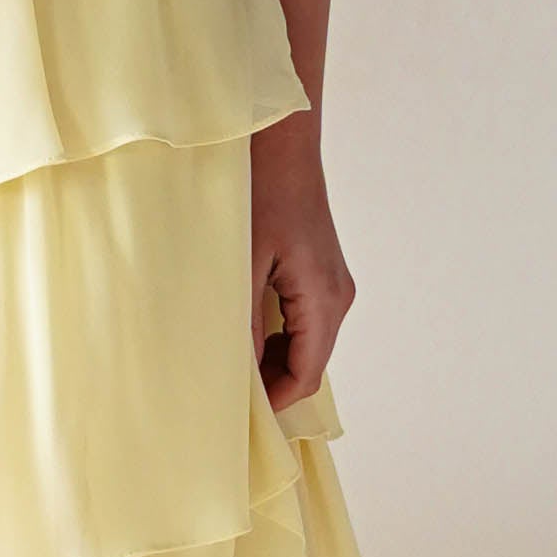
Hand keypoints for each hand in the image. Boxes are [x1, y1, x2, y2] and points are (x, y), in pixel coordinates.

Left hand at [249, 107, 352, 408]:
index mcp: (324, 298)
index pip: (306, 374)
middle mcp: (337, 294)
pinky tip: (237, 328)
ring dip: (268, 358)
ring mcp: (331, 281)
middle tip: (220, 393)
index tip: (235, 417)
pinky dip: (272, 333)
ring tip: (222, 361)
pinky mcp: (318, 268)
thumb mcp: (241, 261)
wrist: (279, 138)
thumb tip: (232, 375)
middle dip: (268, 384)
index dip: (273, 402)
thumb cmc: (257, 190)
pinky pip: (300, 318)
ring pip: (303, 341)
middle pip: (307, 362)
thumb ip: (239, 321)